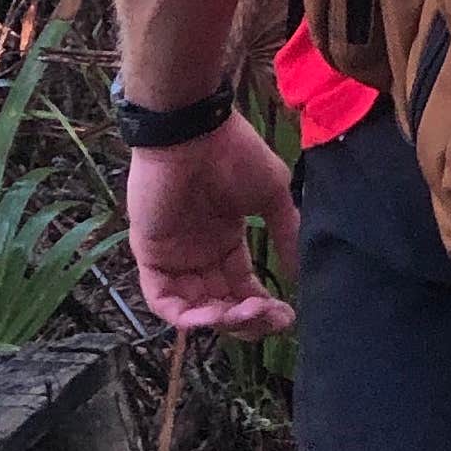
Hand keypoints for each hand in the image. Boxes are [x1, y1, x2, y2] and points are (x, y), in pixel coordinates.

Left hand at [128, 116, 299, 337]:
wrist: (194, 131)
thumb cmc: (234, 154)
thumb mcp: (271, 194)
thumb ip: (284, 232)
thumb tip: (299, 272)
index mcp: (226, 240)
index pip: (243, 289)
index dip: (263, 309)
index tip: (287, 317)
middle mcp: (200, 254)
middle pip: (221, 305)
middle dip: (246, 319)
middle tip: (268, 315)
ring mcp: (174, 257)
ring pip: (194, 309)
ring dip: (220, 320)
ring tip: (241, 313)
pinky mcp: (151, 255)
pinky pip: (162, 300)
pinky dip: (184, 316)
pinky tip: (211, 315)